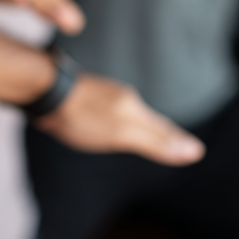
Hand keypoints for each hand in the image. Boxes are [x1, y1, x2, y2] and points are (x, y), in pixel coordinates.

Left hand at [35, 73, 204, 165]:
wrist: (42, 89)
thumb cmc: (81, 114)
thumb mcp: (122, 133)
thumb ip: (156, 142)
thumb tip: (195, 150)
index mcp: (132, 106)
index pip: (162, 127)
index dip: (176, 140)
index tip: (194, 149)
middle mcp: (119, 96)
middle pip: (146, 118)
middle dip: (159, 130)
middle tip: (174, 140)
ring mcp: (98, 94)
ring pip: (125, 111)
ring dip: (136, 122)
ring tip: (144, 130)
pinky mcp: (79, 96)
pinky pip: (104, 109)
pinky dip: (113, 117)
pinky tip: (104, 119)